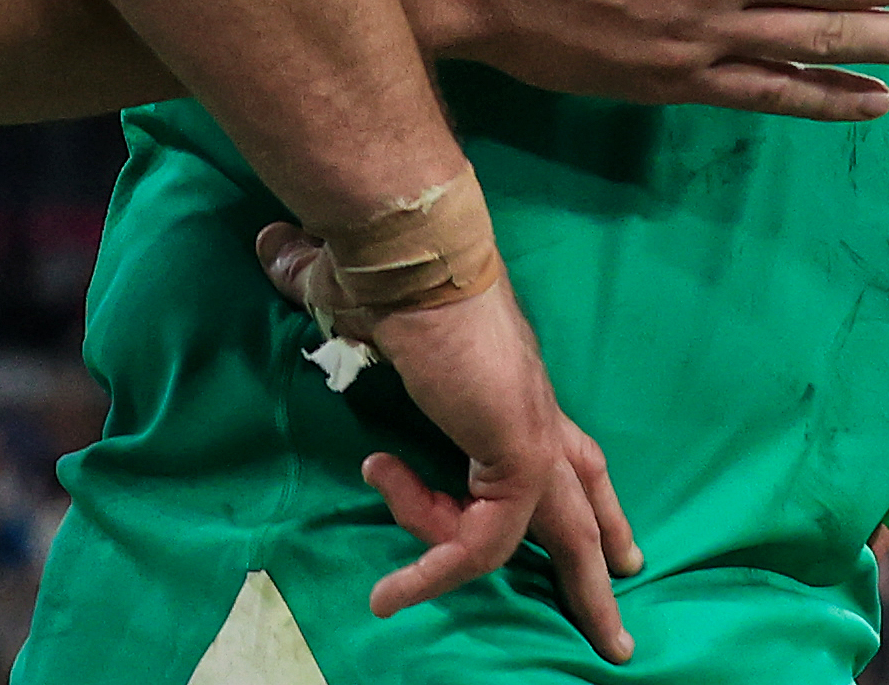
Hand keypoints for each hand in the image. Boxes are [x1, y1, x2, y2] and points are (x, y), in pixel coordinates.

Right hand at [277, 252, 644, 663]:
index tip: (562, 521)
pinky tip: (392, 592)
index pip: (562, 445)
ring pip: (561, 533)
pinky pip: (482, 543)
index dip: (579, 488)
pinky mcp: (518, 454)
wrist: (408, 250)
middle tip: (620, 611)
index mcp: (509, 383)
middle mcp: (533, 409)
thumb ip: (315, 285)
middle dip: (601, 553)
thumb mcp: (348, 300)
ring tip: (539, 645)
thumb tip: (268, 243)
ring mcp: (531, 432)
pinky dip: (436, 570)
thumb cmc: (383, 267)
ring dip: (563, 593)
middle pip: (586, 492)